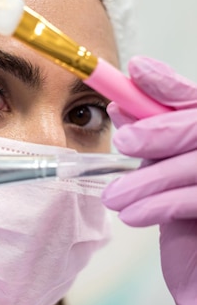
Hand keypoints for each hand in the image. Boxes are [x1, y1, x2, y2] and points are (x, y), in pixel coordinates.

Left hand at [102, 56, 196, 304]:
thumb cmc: (191, 234)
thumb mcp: (167, 182)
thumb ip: (155, 145)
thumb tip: (122, 107)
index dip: (171, 86)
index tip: (138, 70)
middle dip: (162, 129)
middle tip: (126, 142)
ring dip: (153, 177)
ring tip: (115, 197)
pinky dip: (164, 204)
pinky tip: (134, 214)